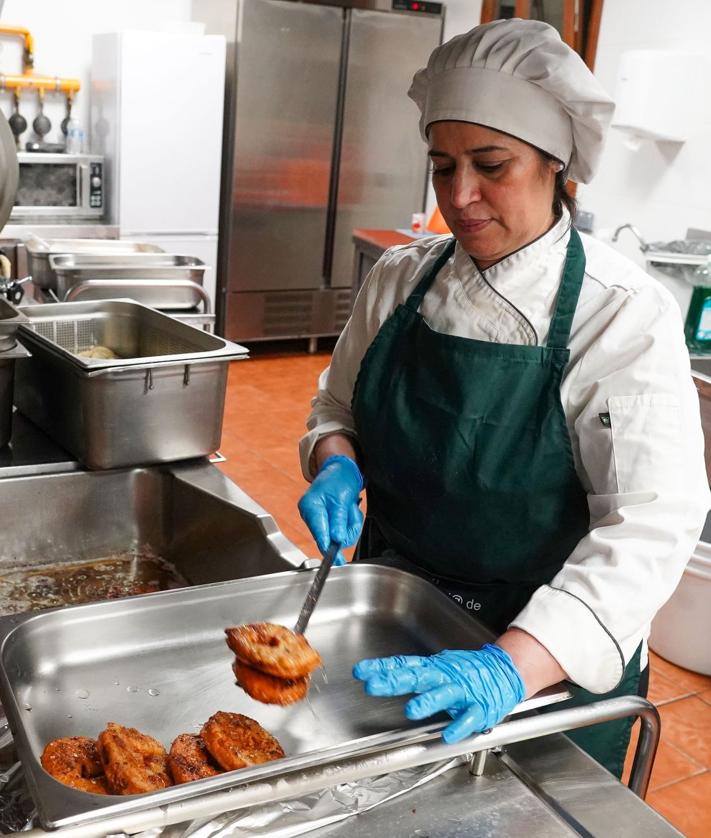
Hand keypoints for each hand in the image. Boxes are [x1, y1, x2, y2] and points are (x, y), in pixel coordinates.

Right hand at [298, 455, 363, 565]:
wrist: (341, 469)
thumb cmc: (339, 479)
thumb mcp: (342, 499)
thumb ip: (339, 520)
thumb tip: (337, 539)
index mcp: (311, 507)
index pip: (319, 533)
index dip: (328, 547)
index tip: (336, 561)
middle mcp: (311, 514)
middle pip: (329, 537)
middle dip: (346, 528)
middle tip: (353, 513)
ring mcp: (317, 518)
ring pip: (337, 535)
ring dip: (349, 524)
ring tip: (350, 509)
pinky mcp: (325, 520)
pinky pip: (339, 530)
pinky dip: (348, 523)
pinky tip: (348, 511)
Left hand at [352, 645, 524, 742]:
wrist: (504, 671)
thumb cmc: (466, 672)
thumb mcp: (436, 666)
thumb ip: (410, 672)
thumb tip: (381, 673)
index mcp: (432, 668)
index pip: (403, 666)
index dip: (381, 668)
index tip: (360, 672)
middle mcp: (444, 676)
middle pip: (417, 677)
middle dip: (395, 682)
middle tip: (374, 686)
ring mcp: (462, 691)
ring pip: (443, 694)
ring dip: (428, 702)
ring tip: (412, 710)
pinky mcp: (479, 706)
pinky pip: (469, 717)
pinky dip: (459, 725)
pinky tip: (448, 734)